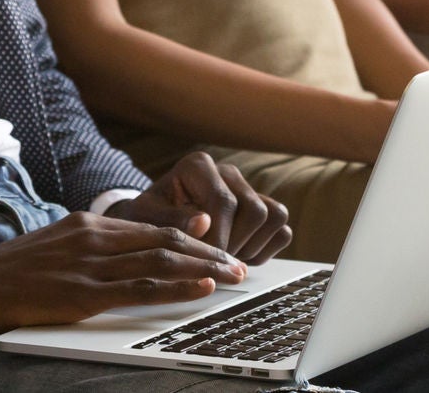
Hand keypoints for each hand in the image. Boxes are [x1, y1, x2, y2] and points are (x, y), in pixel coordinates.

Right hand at [0, 212, 247, 338]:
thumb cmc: (11, 272)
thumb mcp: (59, 247)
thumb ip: (99, 244)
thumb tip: (142, 246)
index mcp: (90, 224)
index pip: (155, 228)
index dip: (195, 238)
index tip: (222, 246)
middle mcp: (94, 237)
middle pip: (166, 240)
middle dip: (210, 252)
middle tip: (241, 265)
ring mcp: (88, 265)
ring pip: (160, 260)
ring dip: (204, 268)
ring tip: (235, 276)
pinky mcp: (80, 295)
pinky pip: (138, 288)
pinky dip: (176, 286)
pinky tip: (201, 287)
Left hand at [106, 152, 292, 264]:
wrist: (154, 220)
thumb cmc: (148, 218)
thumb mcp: (147, 219)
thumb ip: (171, 221)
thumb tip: (203, 222)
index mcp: (198, 166)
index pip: (224, 201)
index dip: (218, 237)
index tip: (204, 259)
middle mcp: (228, 172)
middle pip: (255, 210)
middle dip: (235, 244)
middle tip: (212, 261)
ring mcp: (248, 188)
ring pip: (274, 216)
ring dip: (251, 246)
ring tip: (223, 257)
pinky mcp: (262, 207)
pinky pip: (281, 229)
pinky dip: (264, 249)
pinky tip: (238, 255)